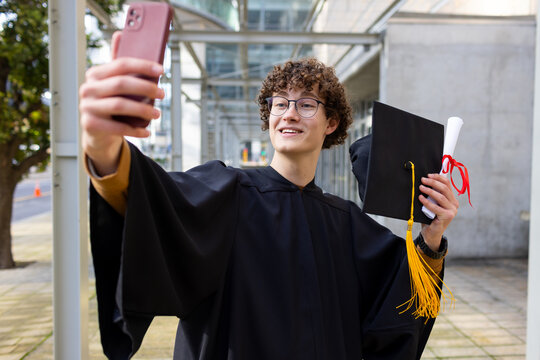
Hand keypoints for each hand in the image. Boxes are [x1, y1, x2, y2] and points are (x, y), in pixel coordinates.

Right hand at [79, 31, 164, 175]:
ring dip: (142, 109)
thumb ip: (118, 63)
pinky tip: (147, 131)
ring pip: (119, 105)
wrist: (98, 132)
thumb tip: (120, 34)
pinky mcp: (90, 125)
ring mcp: (87, 107)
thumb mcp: (114, 83)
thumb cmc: (111, 103)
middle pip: (121, 84)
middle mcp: (88, 88)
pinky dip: (135, 129)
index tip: (161, 70)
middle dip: (145, 88)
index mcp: (95, 74)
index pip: (120, 64)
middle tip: (162, 93)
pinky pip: (117, 127)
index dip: (142, 66)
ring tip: (157, 113)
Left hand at [418, 173, 458, 250]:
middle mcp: (455, 204)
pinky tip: (420, 198)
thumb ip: (433, 194)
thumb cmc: (430, 217)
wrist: (431, 233)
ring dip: (429, 190)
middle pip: (444, 189)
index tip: (428, 175)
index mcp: (452, 199)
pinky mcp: (447, 216)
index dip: (438, 177)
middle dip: (433, 182)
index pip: (447, 184)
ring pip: (440, 197)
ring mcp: (452, 211)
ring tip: (421, 187)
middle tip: (423, 180)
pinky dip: (427, 202)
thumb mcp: (432, 203)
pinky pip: (435, 207)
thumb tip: (426, 180)